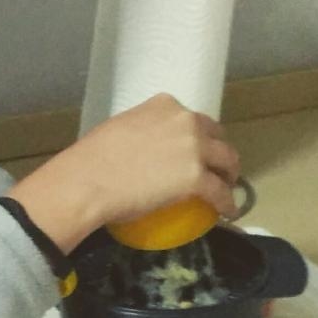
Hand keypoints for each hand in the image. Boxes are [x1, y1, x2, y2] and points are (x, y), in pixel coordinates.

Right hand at [7, 94, 240, 251]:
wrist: (88, 180)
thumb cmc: (93, 157)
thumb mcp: (121, 129)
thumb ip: (142, 131)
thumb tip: (144, 149)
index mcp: (164, 105)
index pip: (192, 119)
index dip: (198, 135)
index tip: (195, 149)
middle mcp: (185, 121)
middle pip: (216, 136)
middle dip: (219, 151)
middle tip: (216, 168)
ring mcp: (194, 149)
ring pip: (227, 161)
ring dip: (229, 175)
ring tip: (226, 188)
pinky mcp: (197, 178)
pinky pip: (220, 193)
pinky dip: (227, 204)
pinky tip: (227, 212)